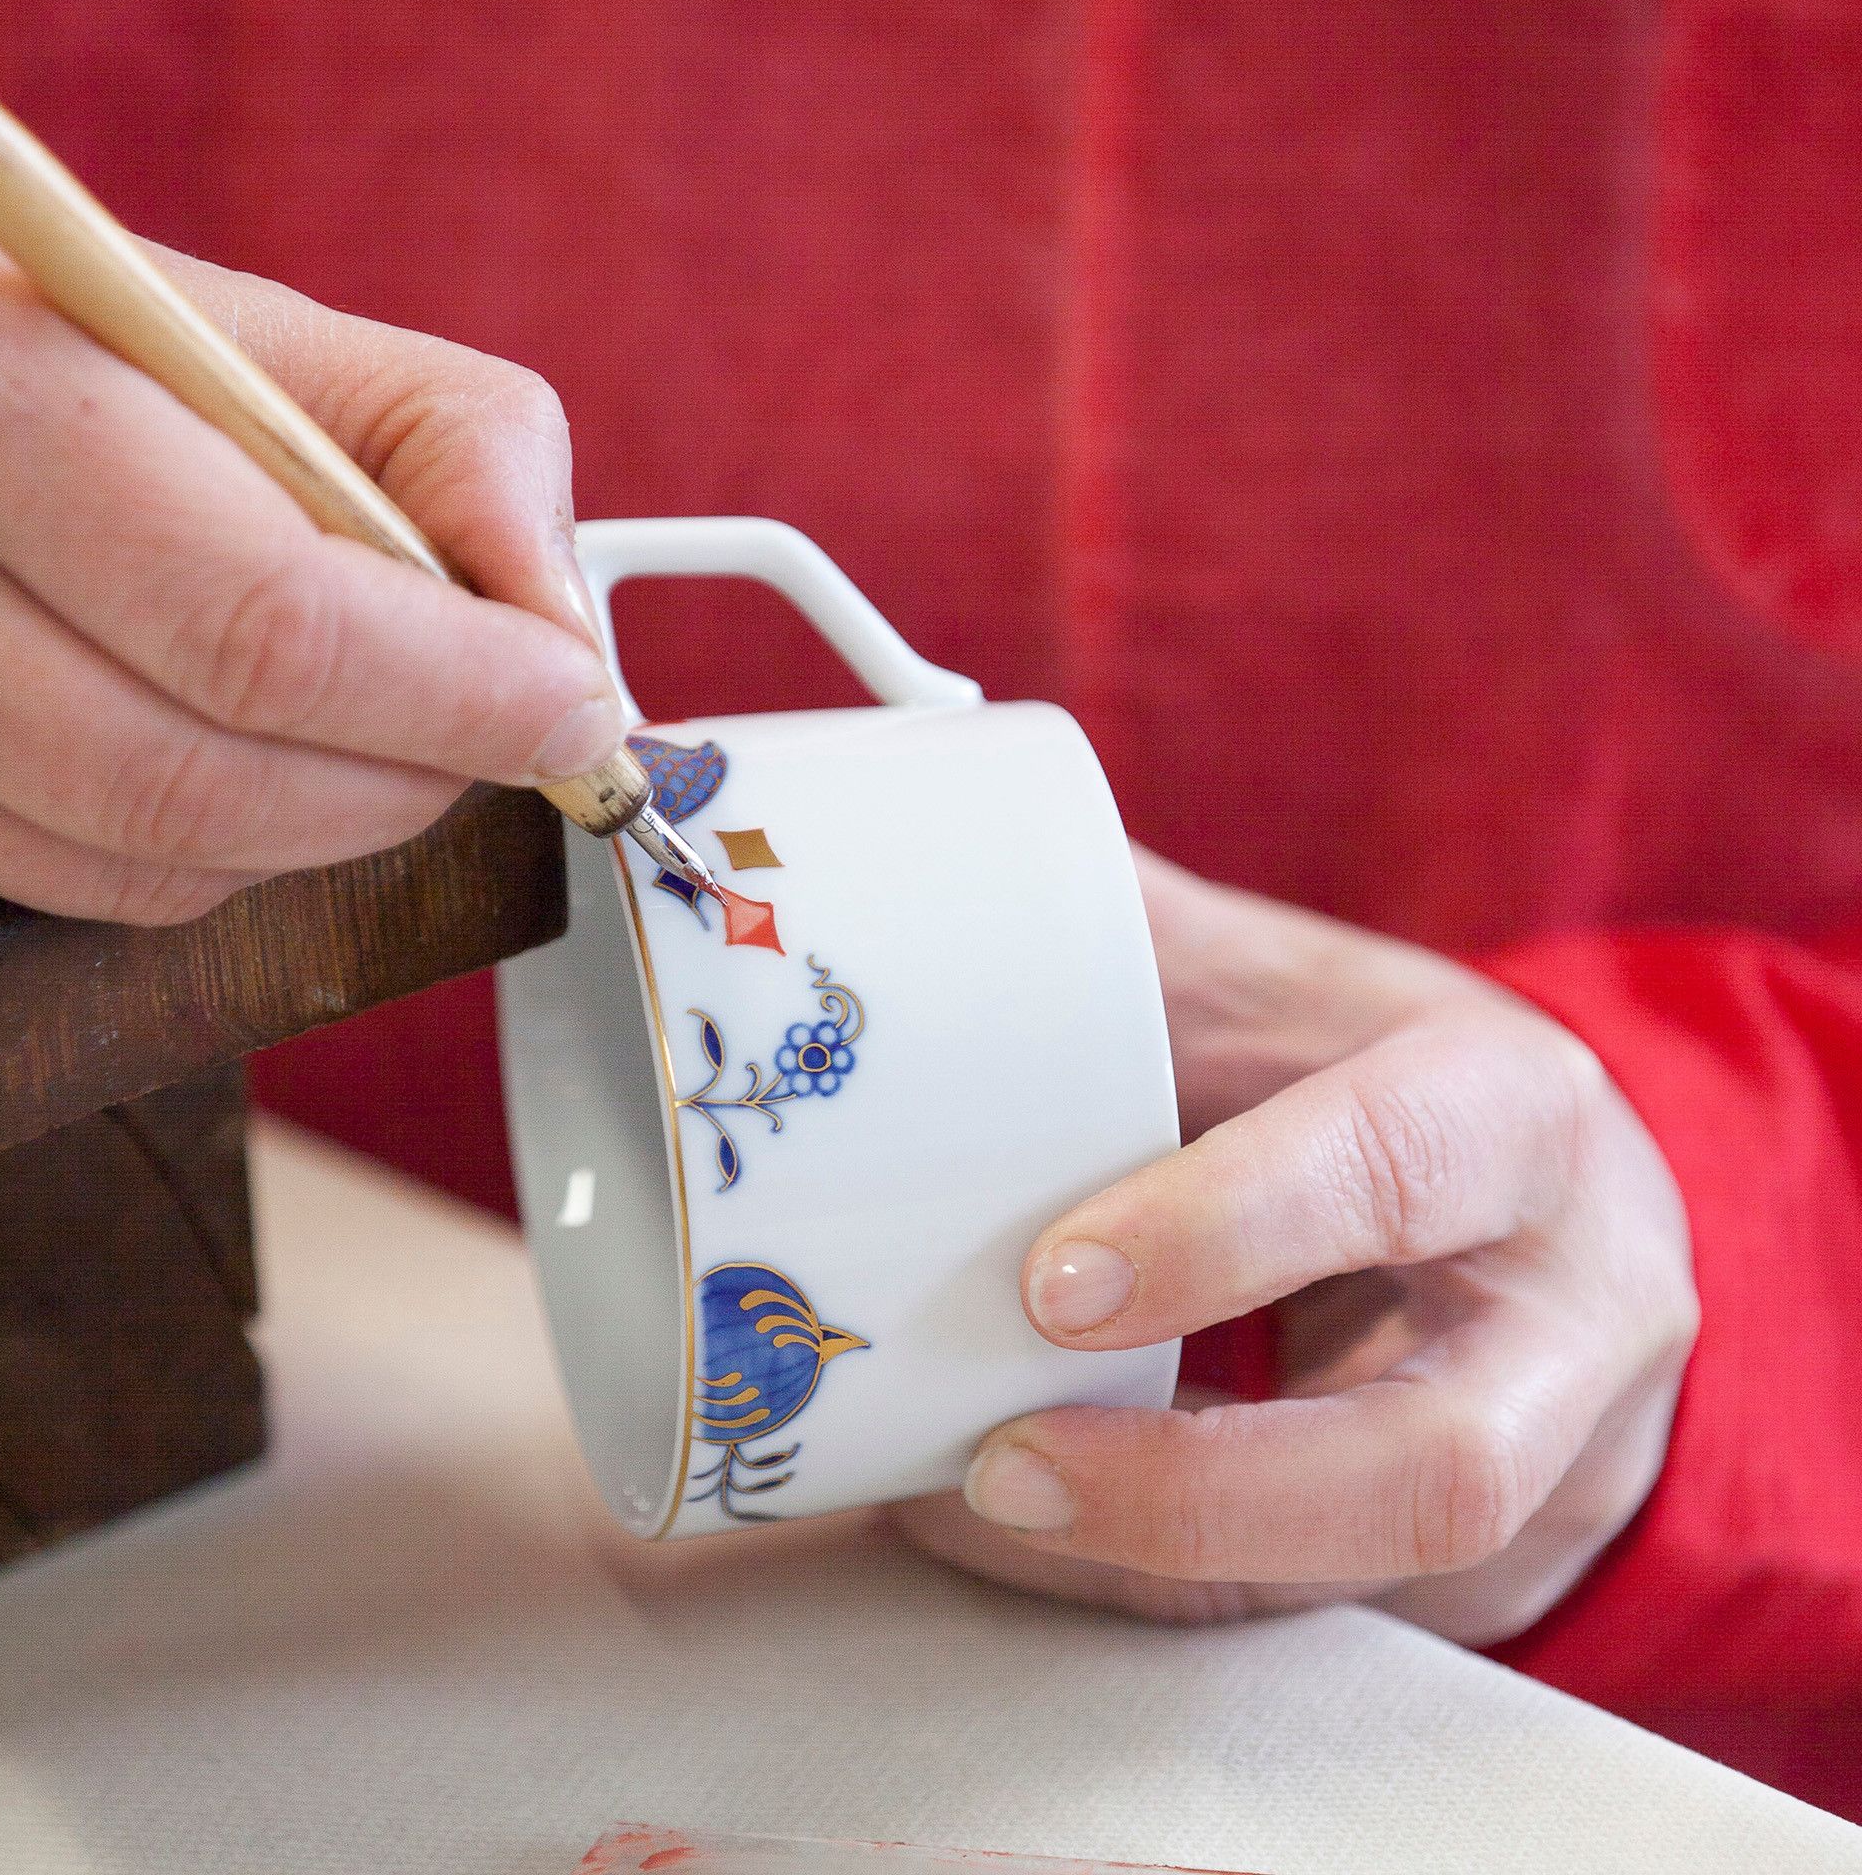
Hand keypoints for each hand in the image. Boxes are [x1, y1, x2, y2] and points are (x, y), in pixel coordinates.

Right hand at [0, 207, 620, 921]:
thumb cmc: (106, 356)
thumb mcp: (286, 342)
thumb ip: (461, 453)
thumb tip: (559, 635)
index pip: (263, 621)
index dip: (455, 697)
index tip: (571, 706)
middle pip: (191, 774)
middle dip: (405, 779)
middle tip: (504, 737)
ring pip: (146, 856)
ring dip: (329, 826)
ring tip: (390, 733)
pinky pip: (89, 887)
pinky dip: (228, 855)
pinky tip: (264, 759)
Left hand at [898, 851, 1697, 1645]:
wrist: (1548, 1223)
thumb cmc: (1381, 1078)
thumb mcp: (1290, 989)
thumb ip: (1139, 945)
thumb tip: (929, 883)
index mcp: (1518, 1117)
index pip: (1402, 1166)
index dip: (1230, 1231)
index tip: (1053, 1279)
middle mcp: (1568, 1315)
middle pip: (1434, 1468)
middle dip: (1197, 1490)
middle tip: (1000, 1466)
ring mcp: (1542, 1468)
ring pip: (1351, 1580)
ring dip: (1133, 1562)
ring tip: (952, 1500)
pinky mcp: (1471, 1573)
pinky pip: (1299, 1614)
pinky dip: (1133, 1579)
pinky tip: (1000, 1528)